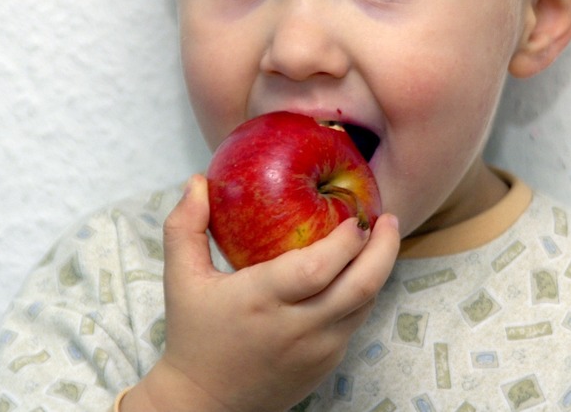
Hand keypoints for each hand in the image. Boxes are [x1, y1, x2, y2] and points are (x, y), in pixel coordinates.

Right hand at [123, 174, 399, 411]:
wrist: (205, 404)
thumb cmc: (193, 334)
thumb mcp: (180, 280)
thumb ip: (185, 227)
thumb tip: (197, 180)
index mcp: (262, 300)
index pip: (319, 268)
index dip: (346, 240)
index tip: (355, 216)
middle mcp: (297, 327)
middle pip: (360, 287)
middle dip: (385, 249)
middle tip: (390, 219)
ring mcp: (317, 350)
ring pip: (365, 305)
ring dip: (378, 270)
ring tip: (381, 239)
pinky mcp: (326, 364)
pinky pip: (355, 322)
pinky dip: (363, 293)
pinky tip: (359, 270)